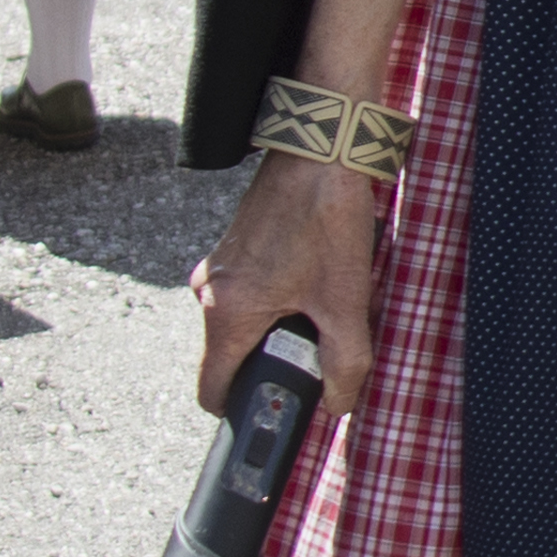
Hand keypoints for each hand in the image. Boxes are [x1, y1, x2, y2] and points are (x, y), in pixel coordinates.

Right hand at [189, 149, 386, 416]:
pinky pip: (255, 291)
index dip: (244, 409)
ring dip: (287, 323)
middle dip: (279, 359)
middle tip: (323, 343)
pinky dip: (285, 294)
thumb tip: (340, 406)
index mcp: (225, 314)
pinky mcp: (236, 247)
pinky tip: (324, 272)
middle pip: (236, 356)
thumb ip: (346, 363)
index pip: (212, 392)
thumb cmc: (327, 217)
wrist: (321, 147)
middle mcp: (210, 292)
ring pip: (249, 322)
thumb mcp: (345, 300)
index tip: (278, 406)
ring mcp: (220, 267)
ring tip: (330, 299)